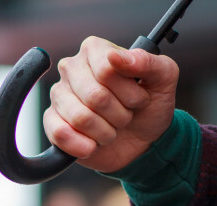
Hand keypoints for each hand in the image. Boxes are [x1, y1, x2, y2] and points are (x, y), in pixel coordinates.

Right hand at [43, 36, 179, 173]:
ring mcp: (59, 96)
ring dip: (106, 131)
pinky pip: (61, 134)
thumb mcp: (164, 78)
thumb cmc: (149, 106)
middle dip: (119, 113)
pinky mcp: (51, 122)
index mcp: (95, 50)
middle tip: (126, 115)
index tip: (139, 98)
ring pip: (81, 118)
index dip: (129, 91)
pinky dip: (85, 145)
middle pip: (95, 96)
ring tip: (111, 128)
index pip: (106, 69)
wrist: (141, 141)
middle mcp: (71, 69)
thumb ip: (147, 62)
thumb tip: (115, 57)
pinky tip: (94, 144)